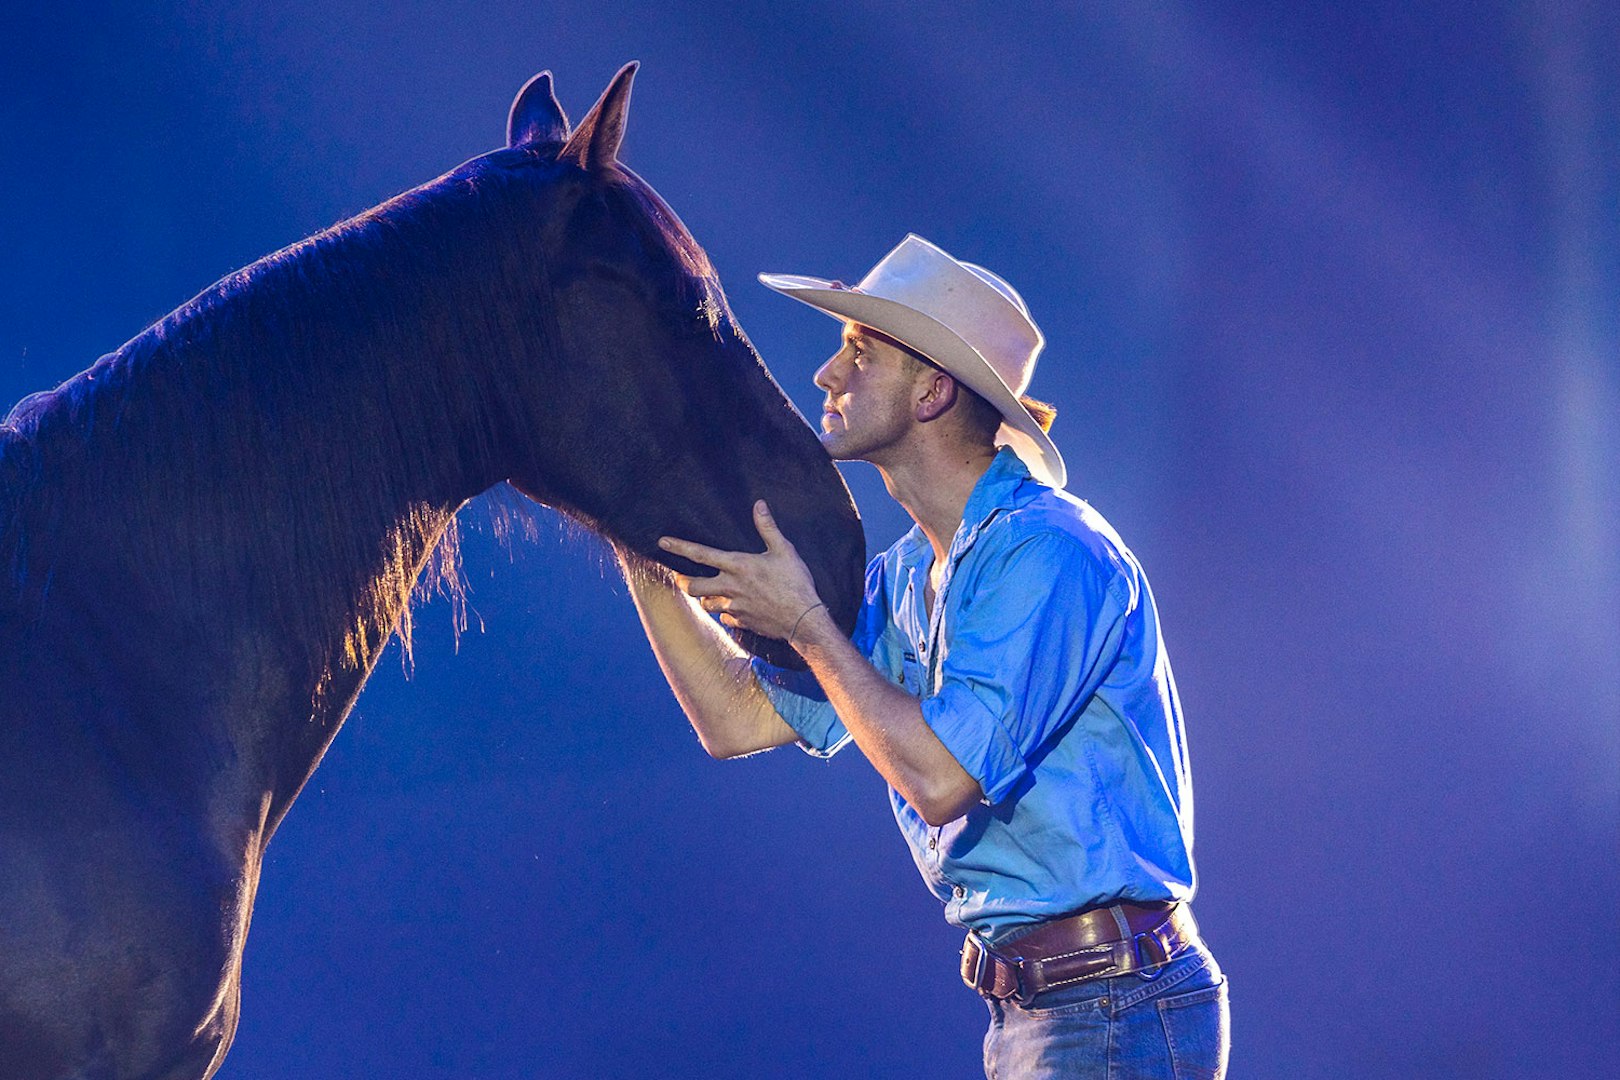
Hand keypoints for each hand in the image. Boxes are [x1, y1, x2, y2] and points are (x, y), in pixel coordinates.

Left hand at [658, 501, 823, 642]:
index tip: (663, 542)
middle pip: (693, 587)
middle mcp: (730, 587)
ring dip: (706, 598)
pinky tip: (734, 610)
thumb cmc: (795, 583)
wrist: (803, 619)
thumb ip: (768, 527)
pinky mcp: (742, 623)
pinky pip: (725, 619)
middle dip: (684, 582)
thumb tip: (759, 504)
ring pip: (706, 605)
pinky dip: (726, 614)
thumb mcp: (784, 550)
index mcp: (738, 566)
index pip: (701, 554)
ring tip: (711, 592)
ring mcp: (734, 607)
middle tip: (683, 577)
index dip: (679, 547)